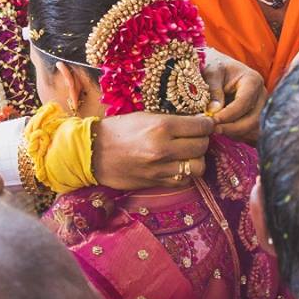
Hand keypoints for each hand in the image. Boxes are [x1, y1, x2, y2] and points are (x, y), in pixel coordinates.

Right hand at [92, 112, 212, 188]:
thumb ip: (170, 120)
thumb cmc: (117, 130)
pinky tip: (177, 165)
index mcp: (161, 126)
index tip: (204, 123)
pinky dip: (185, 173)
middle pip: (202, 146)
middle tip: (196, 136)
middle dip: (202, 139)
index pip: (201, 126)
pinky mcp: (156, 182)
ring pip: (198, 166)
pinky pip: (183, 180)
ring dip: (197, 159)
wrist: (92, 152)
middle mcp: (164, 148)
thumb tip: (196, 121)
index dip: (206, 123)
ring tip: (188, 153)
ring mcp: (161, 168)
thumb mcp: (144, 116)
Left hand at [202, 48, 265, 141]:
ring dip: (235, 133)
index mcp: (253, 80)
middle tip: (213, 130)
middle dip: (232, 128)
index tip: (212, 121)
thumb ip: (213, 90)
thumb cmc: (215, 67)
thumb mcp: (211, 73)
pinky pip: (252, 132)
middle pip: (253, 119)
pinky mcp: (258, 115)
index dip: (228, 115)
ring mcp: (262, 106)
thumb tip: (213, 111)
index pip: (244, 103)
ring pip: (254, 128)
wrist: (220, 67)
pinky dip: (238, 134)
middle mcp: (262, 94)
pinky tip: (223, 130)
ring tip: (216, 130)